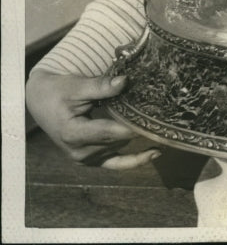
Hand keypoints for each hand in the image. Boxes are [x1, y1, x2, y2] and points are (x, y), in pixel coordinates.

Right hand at [26, 69, 159, 169]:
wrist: (41, 101)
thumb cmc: (59, 91)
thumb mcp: (78, 85)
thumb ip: (101, 86)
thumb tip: (125, 81)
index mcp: (73, 134)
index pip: (110, 132)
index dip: (133, 127)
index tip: (155, 120)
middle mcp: (79, 152)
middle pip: (117, 141)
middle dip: (140, 131)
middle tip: (167, 120)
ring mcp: (84, 158)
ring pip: (119, 152)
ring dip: (139, 143)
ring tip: (166, 132)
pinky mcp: (90, 159)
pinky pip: (115, 163)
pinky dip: (134, 160)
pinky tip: (154, 153)